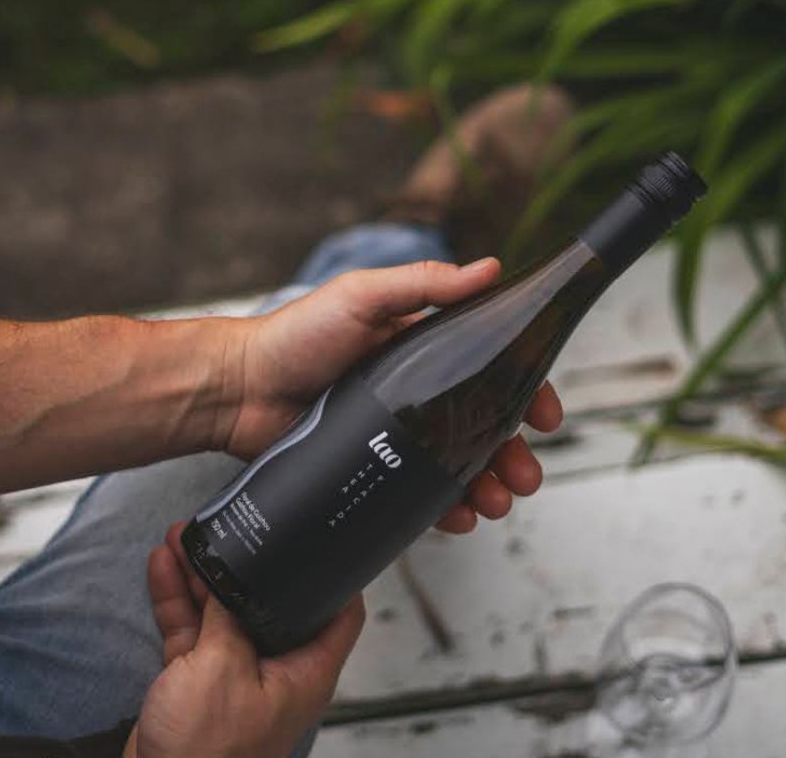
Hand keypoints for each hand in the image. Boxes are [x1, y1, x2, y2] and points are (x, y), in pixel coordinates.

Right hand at [125, 522, 362, 757]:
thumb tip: (228, 572)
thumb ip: (227, 615)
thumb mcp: (222, 668)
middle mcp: (274, 670)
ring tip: (183, 536)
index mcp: (302, 673)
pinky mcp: (198, 680)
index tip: (322, 538)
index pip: (340, 616)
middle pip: (268, 601)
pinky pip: (190, 629)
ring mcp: (234, 674)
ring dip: (201, 574)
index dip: (336, 576)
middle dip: (243, 562)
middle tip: (224, 527)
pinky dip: (176, 600)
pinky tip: (162, 567)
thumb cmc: (206, 755)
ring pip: (222, 610)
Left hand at [220, 258, 562, 533]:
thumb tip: (491, 269)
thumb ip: (423, 284)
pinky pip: (418, 492)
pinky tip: (458, 517)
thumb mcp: (361, 297)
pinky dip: (445, 507)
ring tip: (496, 503)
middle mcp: (413, 388)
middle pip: (481, 423)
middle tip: (525, 477)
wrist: (237, 390)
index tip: (548, 416)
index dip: (524, 389)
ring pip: (456, 462)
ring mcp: (393, 431)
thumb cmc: (293, 336)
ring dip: (486, 483)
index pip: (488, 365)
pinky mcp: (372, 467)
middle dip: (512, 451)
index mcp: (419, 345)